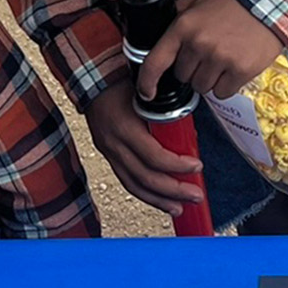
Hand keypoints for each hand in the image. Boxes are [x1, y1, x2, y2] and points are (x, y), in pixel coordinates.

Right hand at [86, 80, 206, 217]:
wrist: (91, 80)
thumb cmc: (120, 82)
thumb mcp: (147, 94)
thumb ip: (165, 114)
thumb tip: (189, 134)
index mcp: (125, 128)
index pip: (154, 157)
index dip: (177, 166)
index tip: (196, 167)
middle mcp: (115, 144)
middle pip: (145, 177)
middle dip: (173, 190)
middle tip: (195, 195)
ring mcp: (109, 152)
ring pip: (134, 185)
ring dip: (159, 200)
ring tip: (178, 207)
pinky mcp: (108, 156)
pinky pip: (126, 180)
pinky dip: (144, 194)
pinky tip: (158, 200)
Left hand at [136, 0, 286, 103]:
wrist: (267, 3)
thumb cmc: (229, 4)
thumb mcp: (196, 1)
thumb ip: (175, 17)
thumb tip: (156, 35)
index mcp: (184, 26)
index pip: (156, 61)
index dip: (147, 81)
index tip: (146, 92)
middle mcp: (199, 44)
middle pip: (182, 77)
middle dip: (191, 69)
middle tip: (207, 54)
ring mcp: (220, 58)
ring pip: (201, 87)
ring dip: (208, 79)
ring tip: (221, 59)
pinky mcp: (240, 70)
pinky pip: (222, 93)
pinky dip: (226, 85)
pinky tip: (232, 68)